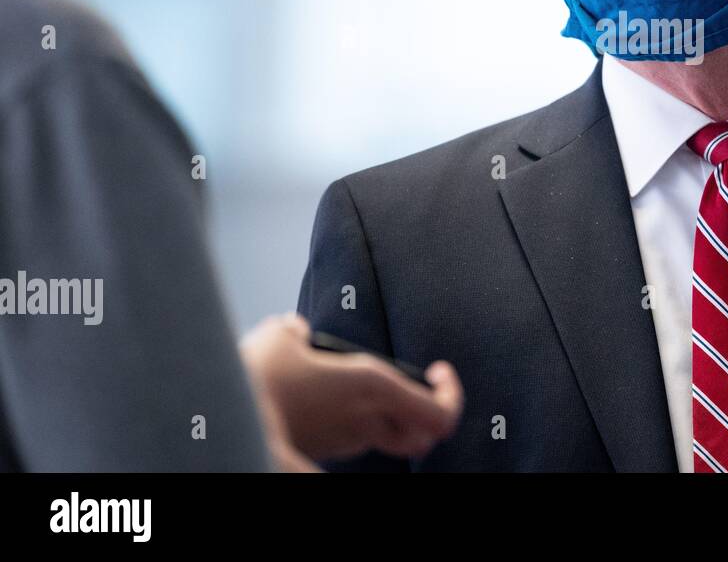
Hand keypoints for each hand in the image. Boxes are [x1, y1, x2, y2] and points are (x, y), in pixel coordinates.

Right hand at [240, 313, 462, 468]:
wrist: (223, 426)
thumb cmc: (257, 377)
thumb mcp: (279, 336)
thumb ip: (295, 329)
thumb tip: (295, 329)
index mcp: (373, 386)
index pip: (440, 414)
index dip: (451, 396)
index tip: (439, 373)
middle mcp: (366, 420)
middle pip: (420, 437)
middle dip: (422, 418)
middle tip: (413, 392)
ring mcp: (344, 442)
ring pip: (382, 435)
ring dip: (380, 416)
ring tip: (350, 388)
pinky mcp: (321, 452)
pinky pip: (349, 437)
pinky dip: (348, 421)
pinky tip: (319, 402)